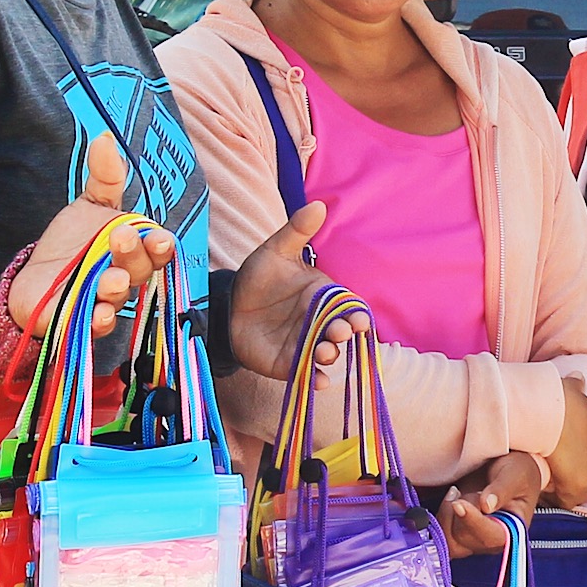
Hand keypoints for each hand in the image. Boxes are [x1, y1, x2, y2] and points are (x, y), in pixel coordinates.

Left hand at [7, 134, 174, 338]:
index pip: (157, 249)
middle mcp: (126, 276)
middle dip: (135, 256)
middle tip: (121, 237)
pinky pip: (98, 325)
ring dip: (119, 288)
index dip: (160, 245)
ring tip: (111, 278)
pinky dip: (100, 320)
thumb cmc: (72, 243)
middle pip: (141, 271)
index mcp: (135, 249)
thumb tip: (104, 136)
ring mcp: (106, 300)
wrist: (35, 277)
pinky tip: (98, 311)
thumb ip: (104, 177)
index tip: (158, 236)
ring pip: (121, 297)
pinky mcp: (82, 320)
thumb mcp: (89, 206)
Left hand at [228, 199, 355, 381]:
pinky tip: (318, 382)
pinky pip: (307, 373)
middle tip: (337, 334)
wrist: (228, 306)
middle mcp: (319, 322)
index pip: (348, 307)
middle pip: (340, 332)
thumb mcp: (275, 252)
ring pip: (326, 353)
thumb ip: (296, 232)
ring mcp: (306, 344)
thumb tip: (318, 204)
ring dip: (330, 356)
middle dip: (343, 335)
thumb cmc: (258, 278)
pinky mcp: (289, 363)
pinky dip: (316, 380)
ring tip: (324, 353)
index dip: (356, 314)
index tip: (357, 320)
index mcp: (323, 297)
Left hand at [438, 451, 540, 555]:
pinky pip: (441, 537)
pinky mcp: (458, 534)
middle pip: (466, 539)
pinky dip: (440, 517)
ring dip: (447, 515)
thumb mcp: (516, 473)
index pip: (492, 537)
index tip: (459, 504)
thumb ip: (503, 489)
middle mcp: (493, 540)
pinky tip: (450, 498)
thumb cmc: (518, 470)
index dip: (473, 523)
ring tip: (457, 493)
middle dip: (462, 512)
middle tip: (471, 490)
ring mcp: (474, 539)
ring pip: (450, 542)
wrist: (505, 465)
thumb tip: (487, 506)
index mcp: (514, 529)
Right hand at [546, 377, 586, 505]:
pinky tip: (539, 487)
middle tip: (547, 468)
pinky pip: (563, 500)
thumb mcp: (572, 388)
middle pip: (584, 475)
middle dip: (568, 474)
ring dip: (559, 487)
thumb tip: (580, 378)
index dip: (572, 458)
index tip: (556, 456)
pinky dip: (551, 497)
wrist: (553, 413)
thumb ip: (577, 385)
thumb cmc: (559, 400)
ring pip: (574, 489)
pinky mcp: (579, 489)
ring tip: (541, 478)